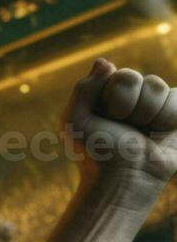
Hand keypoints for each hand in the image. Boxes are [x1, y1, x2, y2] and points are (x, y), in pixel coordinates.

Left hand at [65, 59, 176, 192]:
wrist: (124, 179)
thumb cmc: (96, 152)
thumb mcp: (75, 121)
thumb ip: (84, 88)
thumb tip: (104, 62)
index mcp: (107, 92)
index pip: (123, 76)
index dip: (116, 100)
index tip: (106, 120)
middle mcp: (131, 94)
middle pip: (141, 80)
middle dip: (129, 108)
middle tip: (123, 128)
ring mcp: (155, 103)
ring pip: (159, 88)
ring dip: (148, 115)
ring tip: (141, 134)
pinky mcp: (176, 114)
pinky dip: (168, 118)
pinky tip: (159, 133)